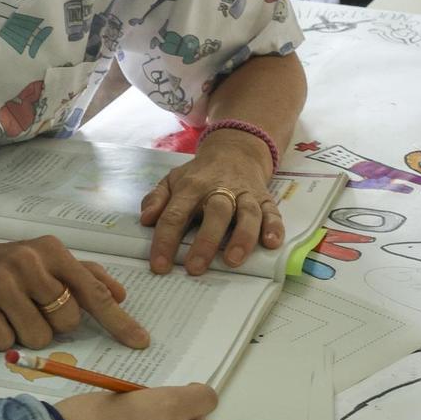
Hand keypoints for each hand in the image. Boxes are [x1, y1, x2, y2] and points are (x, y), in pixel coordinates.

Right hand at [0, 232, 149, 351]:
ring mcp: (0, 283)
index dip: (118, 320)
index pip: (92, 292)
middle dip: (53, 324)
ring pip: (39, 337)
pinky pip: (6, 344)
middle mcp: (28, 262)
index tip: (140, 341)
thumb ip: (84, 276)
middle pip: (67, 322)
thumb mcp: (44, 261)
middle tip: (30, 308)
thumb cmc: (3, 268)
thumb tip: (120, 294)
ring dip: (25, 334)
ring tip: (8, 313)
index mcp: (51, 250)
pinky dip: (0, 339)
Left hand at [139, 132, 282, 274]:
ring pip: (247, 213)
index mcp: (192, 187)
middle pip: (215, 213)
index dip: (166, 241)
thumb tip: (145, 220)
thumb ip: (156, 198)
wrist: (235, 151)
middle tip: (195, 268)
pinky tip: (272, 243)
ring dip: (242, 237)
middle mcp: (220, 189)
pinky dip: (274, 227)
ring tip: (233, 260)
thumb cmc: (200, 175)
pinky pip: (273, 212)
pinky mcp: (266, 199)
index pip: (176, 214)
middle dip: (205, 241)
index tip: (159, 266)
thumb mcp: (173, 180)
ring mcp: (245, 194)